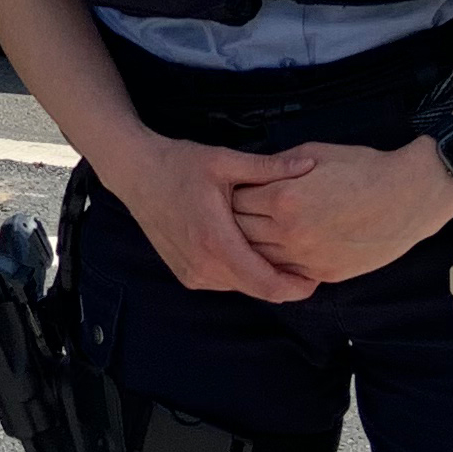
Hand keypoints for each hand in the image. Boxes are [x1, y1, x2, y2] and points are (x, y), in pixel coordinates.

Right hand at [94, 134, 322, 303]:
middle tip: (308, 263)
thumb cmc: (178, 164)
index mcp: (216, 241)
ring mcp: (192, 273)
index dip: (296, 286)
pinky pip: (225, 281)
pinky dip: (241, 272)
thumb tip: (309, 165)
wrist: (135, 173)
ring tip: (282, 253)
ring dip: (262, 276)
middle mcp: (203, 266)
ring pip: (242, 287)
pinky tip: (250, 249)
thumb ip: (269, 168)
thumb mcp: (225, 160)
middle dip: (285, 282)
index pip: (266, 284)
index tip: (317, 276)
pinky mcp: (186, 274)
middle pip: (258, 291)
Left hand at [230, 140, 452, 286]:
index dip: (231, 196)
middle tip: (233, 215)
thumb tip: (254, 173)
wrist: (407, 197)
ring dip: (252, 246)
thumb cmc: (363, 169)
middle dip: (235, 222)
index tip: (229, 192)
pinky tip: (277, 250)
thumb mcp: (314, 154)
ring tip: (250, 233)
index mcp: (283, 199)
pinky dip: (277, 262)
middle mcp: (290, 233)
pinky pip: (287, 272)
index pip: (235, 203)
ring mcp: (307, 257)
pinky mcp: (324, 274)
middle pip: (242, 233)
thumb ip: (277, 167)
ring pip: (261, 257)